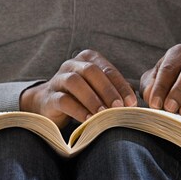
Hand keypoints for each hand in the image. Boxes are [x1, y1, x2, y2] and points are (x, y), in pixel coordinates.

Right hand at [20, 50, 136, 127]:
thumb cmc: (80, 96)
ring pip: (75, 82)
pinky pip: (63, 100)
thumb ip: (114, 90)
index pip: (107, 69)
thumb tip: (133, 101)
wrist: (48, 104)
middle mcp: (71, 65)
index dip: (120, 85)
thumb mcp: (97, 90)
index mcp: (87, 59)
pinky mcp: (49, 96)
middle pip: (91, 71)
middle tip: (119, 107)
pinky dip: (78, 110)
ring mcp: (58, 79)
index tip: (131, 102)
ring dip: (92, 98)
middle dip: (107, 90)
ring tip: (103, 114)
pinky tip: (88, 120)